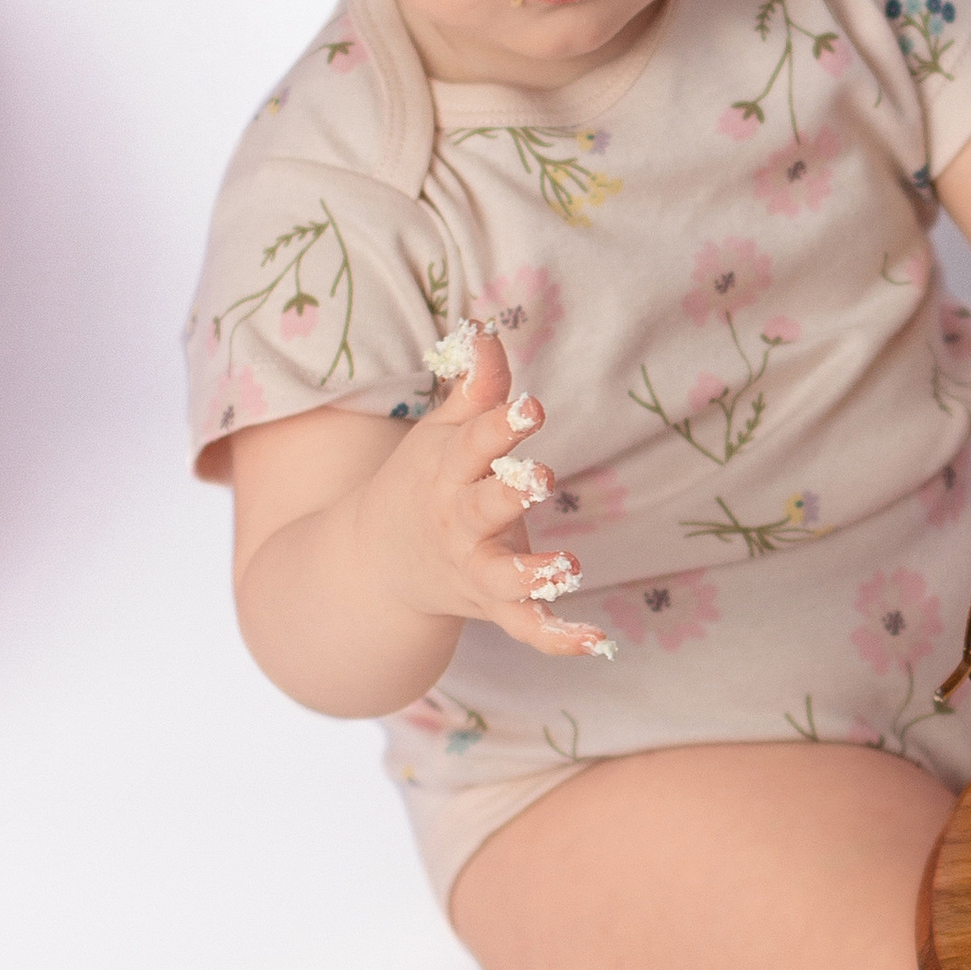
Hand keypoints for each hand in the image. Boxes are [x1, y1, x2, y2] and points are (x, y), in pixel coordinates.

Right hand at [358, 318, 614, 661]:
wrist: (373, 565)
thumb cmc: (423, 481)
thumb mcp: (441, 433)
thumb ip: (474, 387)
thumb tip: (487, 328)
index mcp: (447, 472)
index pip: (472, 444)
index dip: (499, 425)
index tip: (528, 406)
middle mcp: (457, 523)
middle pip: (483, 507)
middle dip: (509, 493)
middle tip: (540, 476)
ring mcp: (474, 570)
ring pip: (504, 576)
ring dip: (533, 573)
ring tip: (568, 567)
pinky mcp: (493, 607)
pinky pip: (526, 627)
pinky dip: (558, 637)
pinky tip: (597, 641)